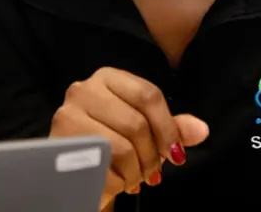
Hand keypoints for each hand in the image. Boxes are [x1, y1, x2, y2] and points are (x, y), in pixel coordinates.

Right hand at [49, 68, 208, 209]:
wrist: (70, 167)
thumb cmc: (109, 142)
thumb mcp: (143, 131)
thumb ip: (171, 128)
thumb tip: (201, 129)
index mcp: (106, 78)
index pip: (148, 94)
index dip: (168, 128)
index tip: (175, 154)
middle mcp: (83, 90)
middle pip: (136, 123)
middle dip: (151, 155)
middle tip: (153, 172)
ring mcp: (68, 116)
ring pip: (121, 147)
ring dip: (135, 171)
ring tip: (133, 177)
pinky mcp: (60, 144)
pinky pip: (103, 168)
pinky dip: (116, 181)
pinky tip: (115, 181)